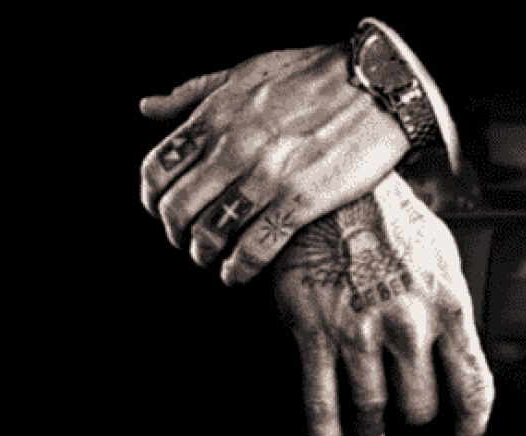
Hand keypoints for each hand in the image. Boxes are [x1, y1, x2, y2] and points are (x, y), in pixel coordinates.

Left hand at [139, 43, 412, 284]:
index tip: (160, 210)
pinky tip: (238, 273)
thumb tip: (148, 108)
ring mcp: (266, 177)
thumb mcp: (245, 71)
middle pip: (178, 209)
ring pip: (211, 233)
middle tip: (186, 241)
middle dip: (175, 234)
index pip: (158, 170)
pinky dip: (238, 269)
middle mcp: (233, 148)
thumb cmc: (313, 74)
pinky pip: (254, 249)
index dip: (151, 199)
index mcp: (215, 116)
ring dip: (204, 254)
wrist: (377, 84)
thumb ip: (193, 92)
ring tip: (212, 259)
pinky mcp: (300, 201)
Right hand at [272, 170, 494, 435]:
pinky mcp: (318, 333)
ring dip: (375, 428)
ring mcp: (360, 333)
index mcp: (446, 305)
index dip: (471, 422)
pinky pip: (323, 405)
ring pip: (374, 410)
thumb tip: (456, 349)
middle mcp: (407, 324)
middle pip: (419, 406)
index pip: (471, 385)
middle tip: (405, 409)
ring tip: (372, 429)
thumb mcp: (442, 254)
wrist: (337, 189)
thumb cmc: (391, 218)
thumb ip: (451, 306)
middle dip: (414, 413)